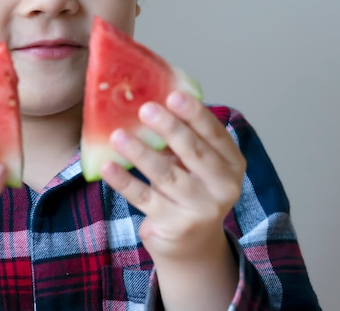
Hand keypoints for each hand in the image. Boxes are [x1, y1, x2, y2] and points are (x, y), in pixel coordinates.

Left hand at [101, 92, 244, 307]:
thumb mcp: (194, 163)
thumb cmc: (189, 188)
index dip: (195, 114)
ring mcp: (201, 209)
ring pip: (166, 175)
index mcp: (231, 163)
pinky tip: (108, 166)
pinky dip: (124, 181)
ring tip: (118, 135)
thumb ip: (181, 137)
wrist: (192, 243)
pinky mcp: (175, 226)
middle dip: (169, 128)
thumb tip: (147, 101)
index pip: (215, 134)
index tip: (174, 95)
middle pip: (194, 152)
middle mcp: (223, 187)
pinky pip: (144, 198)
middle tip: (145, 109)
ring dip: (140, 153)